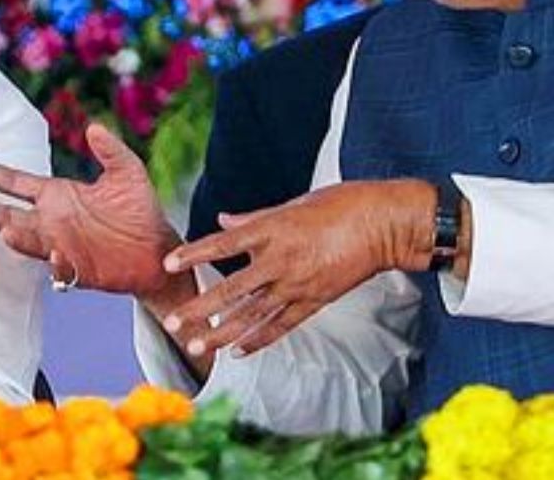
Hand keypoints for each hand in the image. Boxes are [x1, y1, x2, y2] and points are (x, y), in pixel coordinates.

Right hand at [0, 123, 181, 295]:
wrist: (158, 250)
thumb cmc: (139, 210)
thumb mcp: (127, 172)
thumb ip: (110, 150)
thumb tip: (94, 127)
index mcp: (59, 196)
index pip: (18, 183)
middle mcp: (53, 221)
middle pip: (12, 214)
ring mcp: (62, 246)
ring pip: (29, 242)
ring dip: (17, 237)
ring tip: (5, 230)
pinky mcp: (78, 269)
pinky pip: (60, 269)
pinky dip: (56, 264)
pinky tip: (54, 255)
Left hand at [158, 179, 435, 358]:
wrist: (385, 224)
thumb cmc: (342, 204)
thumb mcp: (293, 203)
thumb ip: (254, 217)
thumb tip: (224, 221)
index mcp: (273, 229)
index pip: (222, 244)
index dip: (193, 254)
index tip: (168, 263)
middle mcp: (281, 260)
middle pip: (231, 290)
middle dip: (199, 310)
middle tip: (172, 325)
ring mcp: (298, 285)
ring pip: (253, 315)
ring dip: (222, 333)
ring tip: (197, 347)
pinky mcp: (315, 301)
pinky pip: (281, 325)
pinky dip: (259, 339)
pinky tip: (239, 350)